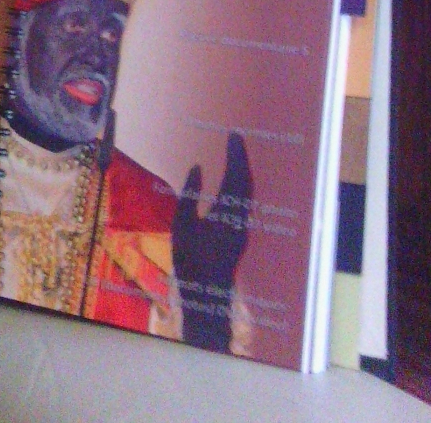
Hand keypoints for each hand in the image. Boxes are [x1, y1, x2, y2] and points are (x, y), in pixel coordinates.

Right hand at [172, 131, 252, 350]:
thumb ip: (188, 194)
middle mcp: (241, 217)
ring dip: (243, 170)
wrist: (208, 295)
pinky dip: (242, 184)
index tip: (233, 134)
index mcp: (227, 213)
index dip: (236, 154)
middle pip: (247, 180)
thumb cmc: (191, 262)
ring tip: (236, 153)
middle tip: (235, 137)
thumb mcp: (181, 226)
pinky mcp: (241, 234)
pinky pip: (246, 201)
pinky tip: (234, 181)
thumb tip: (197, 167)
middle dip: (242, 157)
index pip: (235, 175)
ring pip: (249, 192)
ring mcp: (244, 226)